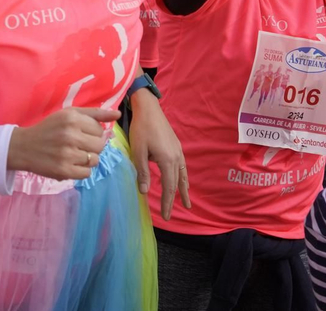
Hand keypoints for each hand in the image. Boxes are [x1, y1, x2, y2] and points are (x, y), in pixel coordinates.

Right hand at [6, 107, 117, 180]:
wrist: (24, 146)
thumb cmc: (49, 128)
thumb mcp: (69, 114)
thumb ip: (94, 113)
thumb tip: (118, 115)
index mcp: (73, 118)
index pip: (100, 130)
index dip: (92, 133)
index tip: (81, 134)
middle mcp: (71, 135)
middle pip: (100, 146)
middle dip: (92, 147)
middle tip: (79, 146)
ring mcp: (67, 154)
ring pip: (95, 160)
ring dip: (87, 159)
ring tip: (74, 155)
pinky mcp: (64, 171)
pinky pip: (87, 174)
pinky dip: (81, 171)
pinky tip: (71, 164)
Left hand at [127, 91, 190, 220]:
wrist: (149, 108)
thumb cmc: (141, 129)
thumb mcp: (138, 151)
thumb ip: (142, 172)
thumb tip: (145, 192)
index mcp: (168, 160)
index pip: (169, 188)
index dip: (168, 203)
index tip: (166, 217)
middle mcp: (176, 157)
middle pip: (177, 183)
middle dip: (175, 200)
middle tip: (172, 215)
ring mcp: (178, 151)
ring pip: (183, 175)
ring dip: (183, 189)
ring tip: (187, 202)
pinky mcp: (176, 146)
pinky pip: (182, 166)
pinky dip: (182, 177)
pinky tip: (180, 179)